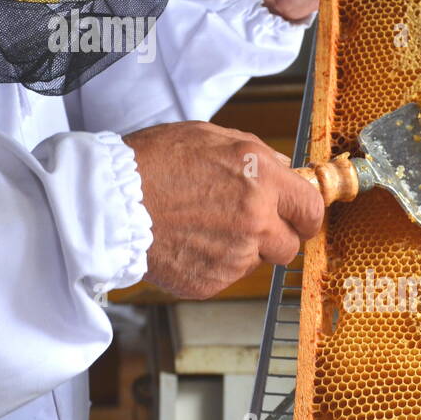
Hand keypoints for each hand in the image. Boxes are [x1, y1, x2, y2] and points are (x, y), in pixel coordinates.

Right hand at [123, 121, 324, 299]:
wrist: (109, 200)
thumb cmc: (152, 162)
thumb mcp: (210, 137)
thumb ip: (256, 155)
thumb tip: (285, 172)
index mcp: (261, 179)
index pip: (311, 209)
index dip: (306, 215)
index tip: (300, 218)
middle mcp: (255, 220)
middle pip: (289, 246)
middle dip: (274, 237)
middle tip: (245, 225)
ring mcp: (234, 256)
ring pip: (255, 262)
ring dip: (239, 249)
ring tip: (202, 227)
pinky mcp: (210, 282)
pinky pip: (225, 277)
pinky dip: (211, 264)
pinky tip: (187, 242)